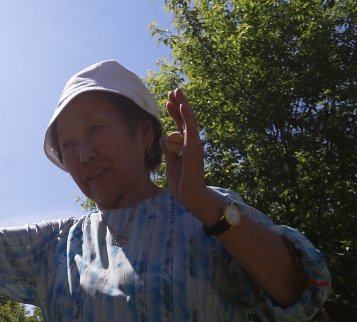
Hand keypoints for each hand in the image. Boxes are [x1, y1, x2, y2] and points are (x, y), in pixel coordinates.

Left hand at [163, 88, 211, 214]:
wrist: (189, 194)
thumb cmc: (181, 182)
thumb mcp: (171, 163)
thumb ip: (168, 149)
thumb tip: (162, 137)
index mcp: (186, 146)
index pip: (179, 125)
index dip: (174, 113)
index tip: (167, 102)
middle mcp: (192, 142)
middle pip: (185, 119)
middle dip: (178, 104)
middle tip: (173, 90)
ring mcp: (194, 144)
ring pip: (188, 120)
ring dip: (182, 104)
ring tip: (177, 91)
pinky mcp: (194, 147)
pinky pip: (190, 129)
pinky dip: (187, 116)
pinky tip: (183, 105)